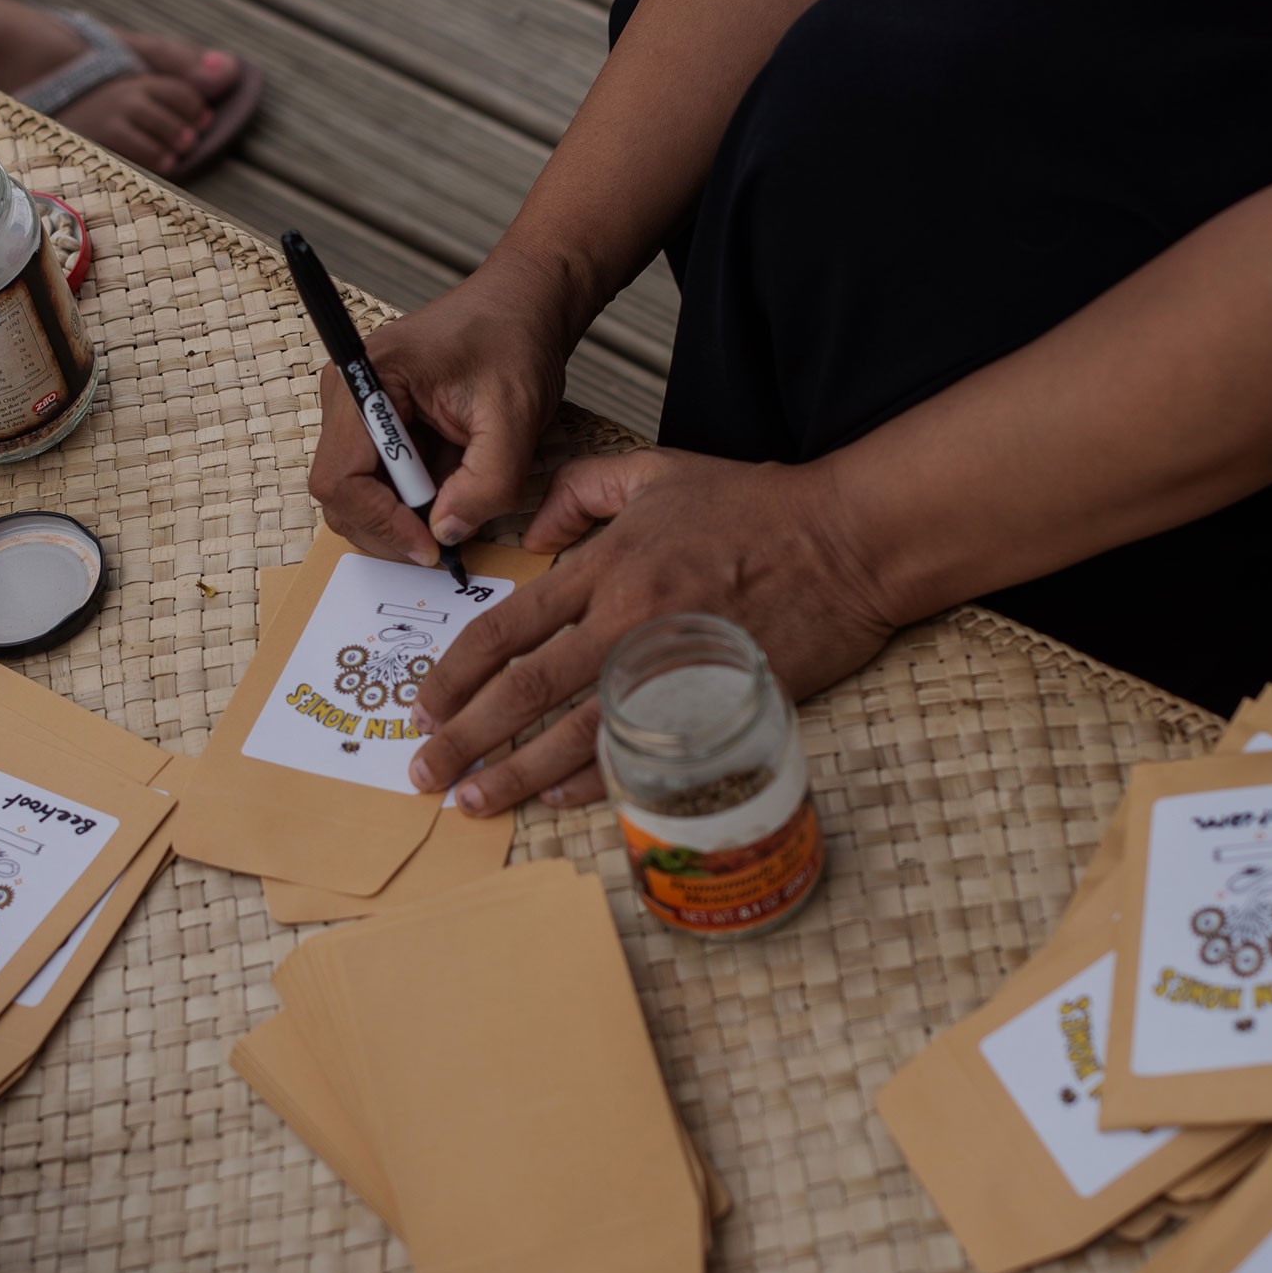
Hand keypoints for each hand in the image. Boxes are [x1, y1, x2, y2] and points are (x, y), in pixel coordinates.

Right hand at [305, 253, 580, 561]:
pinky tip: (451, 487)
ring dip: (403, 516)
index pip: (342, 478)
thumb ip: (486, 483)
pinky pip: (379, 482)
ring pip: (358, 495)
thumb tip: (446, 534)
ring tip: (456, 504)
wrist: (522, 306)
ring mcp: (356, 411)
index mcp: (366, 380)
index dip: (382, 523)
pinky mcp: (374, 424)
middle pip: (341, 495)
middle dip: (390, 528)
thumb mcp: (515, 416)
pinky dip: (411, 501)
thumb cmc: (513, 341)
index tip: (431, 547)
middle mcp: (347, 395)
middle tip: (445, 542)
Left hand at [404, 449, 898, 812]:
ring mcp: (669, 666)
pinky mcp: (713, 702)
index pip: (508, 627)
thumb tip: (531, 536)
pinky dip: (594, 780)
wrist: (847, 540)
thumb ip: (583, 492)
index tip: (423, 707)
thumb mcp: (658, 472)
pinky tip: (555, 800)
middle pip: (525, 688)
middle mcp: (626, 618)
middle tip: (425, 773)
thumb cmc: (758, 507)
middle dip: (466, 735)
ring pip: (575, 731)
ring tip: (473, 800)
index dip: (457, 673)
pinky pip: (642, 751)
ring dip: (516, 772)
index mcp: (605, 565)